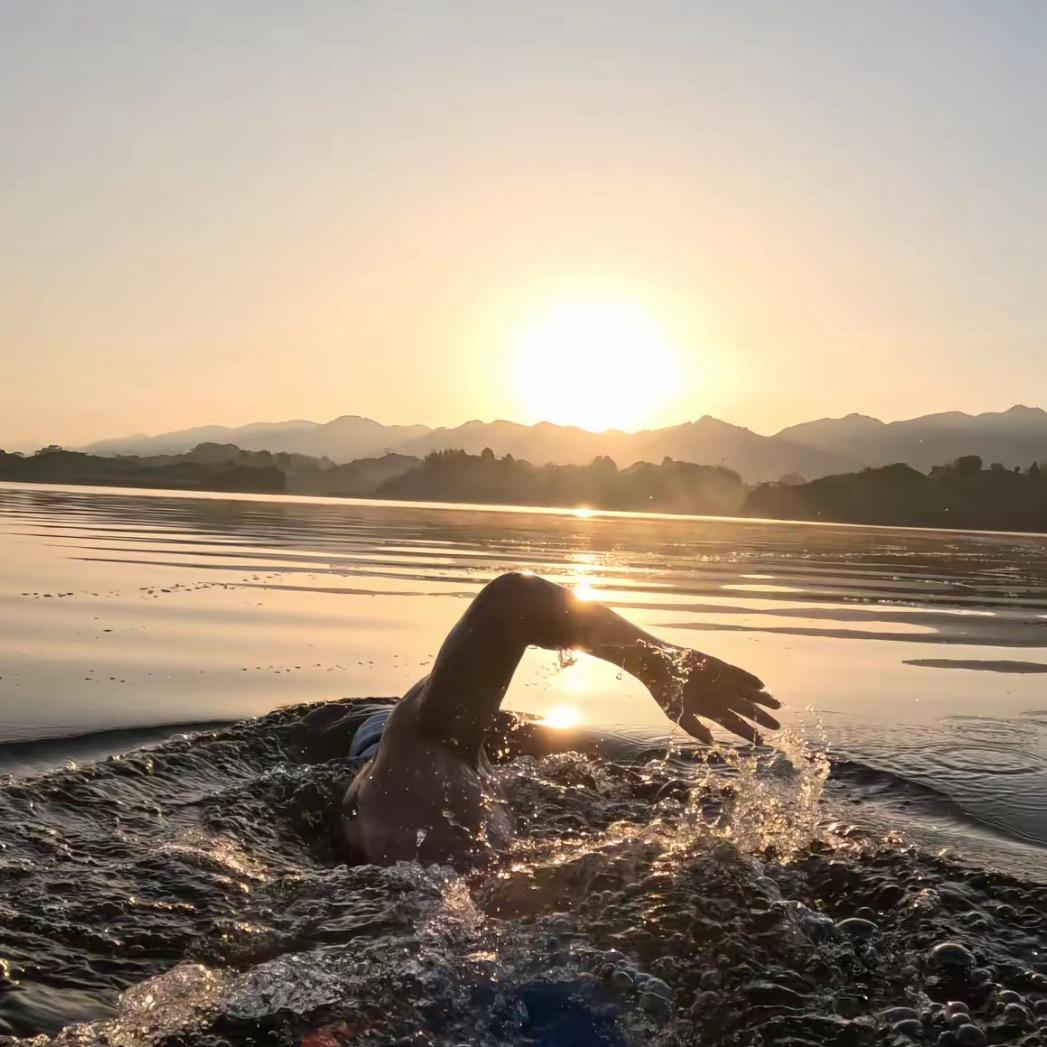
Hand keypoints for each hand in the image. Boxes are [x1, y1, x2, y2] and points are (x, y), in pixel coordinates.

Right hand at [657, 648, 780, 745]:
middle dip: (762, 718)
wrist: (658, 666)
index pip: (736, 725)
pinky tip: (761, 685)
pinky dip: (750, 679)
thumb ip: (695, 729)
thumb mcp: (677, 716)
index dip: (750, 734)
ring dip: (762, 699)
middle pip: (747, 711)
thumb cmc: (666, 693)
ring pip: (747, 693)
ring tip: (777, 705)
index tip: (764, 743)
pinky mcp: (720, 667)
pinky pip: (739, 674)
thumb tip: (712, 742)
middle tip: (778, 726)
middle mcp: (721, 698)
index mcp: (712, 712)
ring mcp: (722, 682)